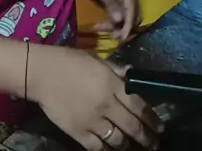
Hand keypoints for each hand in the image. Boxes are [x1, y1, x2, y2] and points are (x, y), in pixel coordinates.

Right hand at [29, 45, 160, 149]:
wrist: (41, 73)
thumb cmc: (70, 62)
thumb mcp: (97, 60)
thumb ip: (117, 71)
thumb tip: (134, 78)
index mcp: (111, 84)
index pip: (139, 106)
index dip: (152, 119)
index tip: (160, 127)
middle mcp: (105, 104)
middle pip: (132, 127)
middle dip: (147, 138)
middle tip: (154, 144)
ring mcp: (91, 121)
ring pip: (118, 141)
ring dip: (129, 146)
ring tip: (136, 148)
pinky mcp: (78, 133)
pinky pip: (98, 148)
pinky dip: (108, 150)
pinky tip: (113, 150)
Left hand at [86, 0, 140, 41]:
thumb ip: (111, 6)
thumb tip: (120, 22)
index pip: (133, 11)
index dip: (128, 26)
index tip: (122, 38)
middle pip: (133, 16)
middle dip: (124, 27)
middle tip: (113, 37)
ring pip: (126, 17)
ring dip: (117, 25)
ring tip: (105, 31)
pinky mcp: (118, 0)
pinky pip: (120, 14)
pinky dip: (113, 21)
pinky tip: (103, 25)